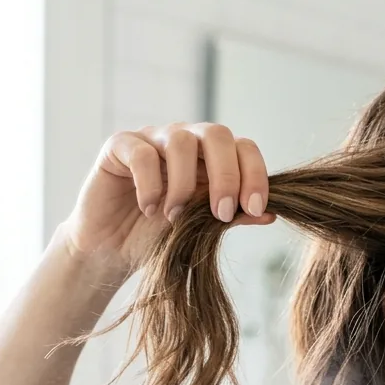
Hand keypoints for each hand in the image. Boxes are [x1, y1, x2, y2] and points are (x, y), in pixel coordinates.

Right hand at [55, 122, 276, 276]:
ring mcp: (152, 139)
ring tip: (174, 218)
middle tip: (222, 212)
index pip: (244, 148)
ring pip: (181, 141)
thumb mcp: (202, 230)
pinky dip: (150, 186)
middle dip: (226, 175)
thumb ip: (234, 216)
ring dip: (184, 185)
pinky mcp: (120, 146)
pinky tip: (149, 210)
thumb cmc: (158, 238)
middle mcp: (185, 140)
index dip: (255, 174)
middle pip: (217, 134)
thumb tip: (272, 213)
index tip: (255, 208)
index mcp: (211, 158)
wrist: (111, 250)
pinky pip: (143, 154)